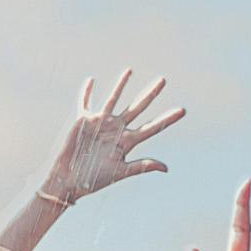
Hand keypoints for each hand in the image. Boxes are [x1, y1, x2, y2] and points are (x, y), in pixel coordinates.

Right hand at [38, 72, 185, 207]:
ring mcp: (100, 123)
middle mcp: (116, 129)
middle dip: (151, 94)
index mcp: (127, 142)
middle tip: (163, 80)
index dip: (167, 119)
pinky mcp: (83, 120)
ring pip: (113, 99)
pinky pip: (84, 102)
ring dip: (121, 85)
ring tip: (130, 70)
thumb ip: (142, 166)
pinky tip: (91, 80)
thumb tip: (166, 168)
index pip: (152, 127)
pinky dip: (86, 91)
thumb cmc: (93, 180)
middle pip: (138, 107)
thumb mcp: (120, 172)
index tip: (182, 110)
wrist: (68, 180)